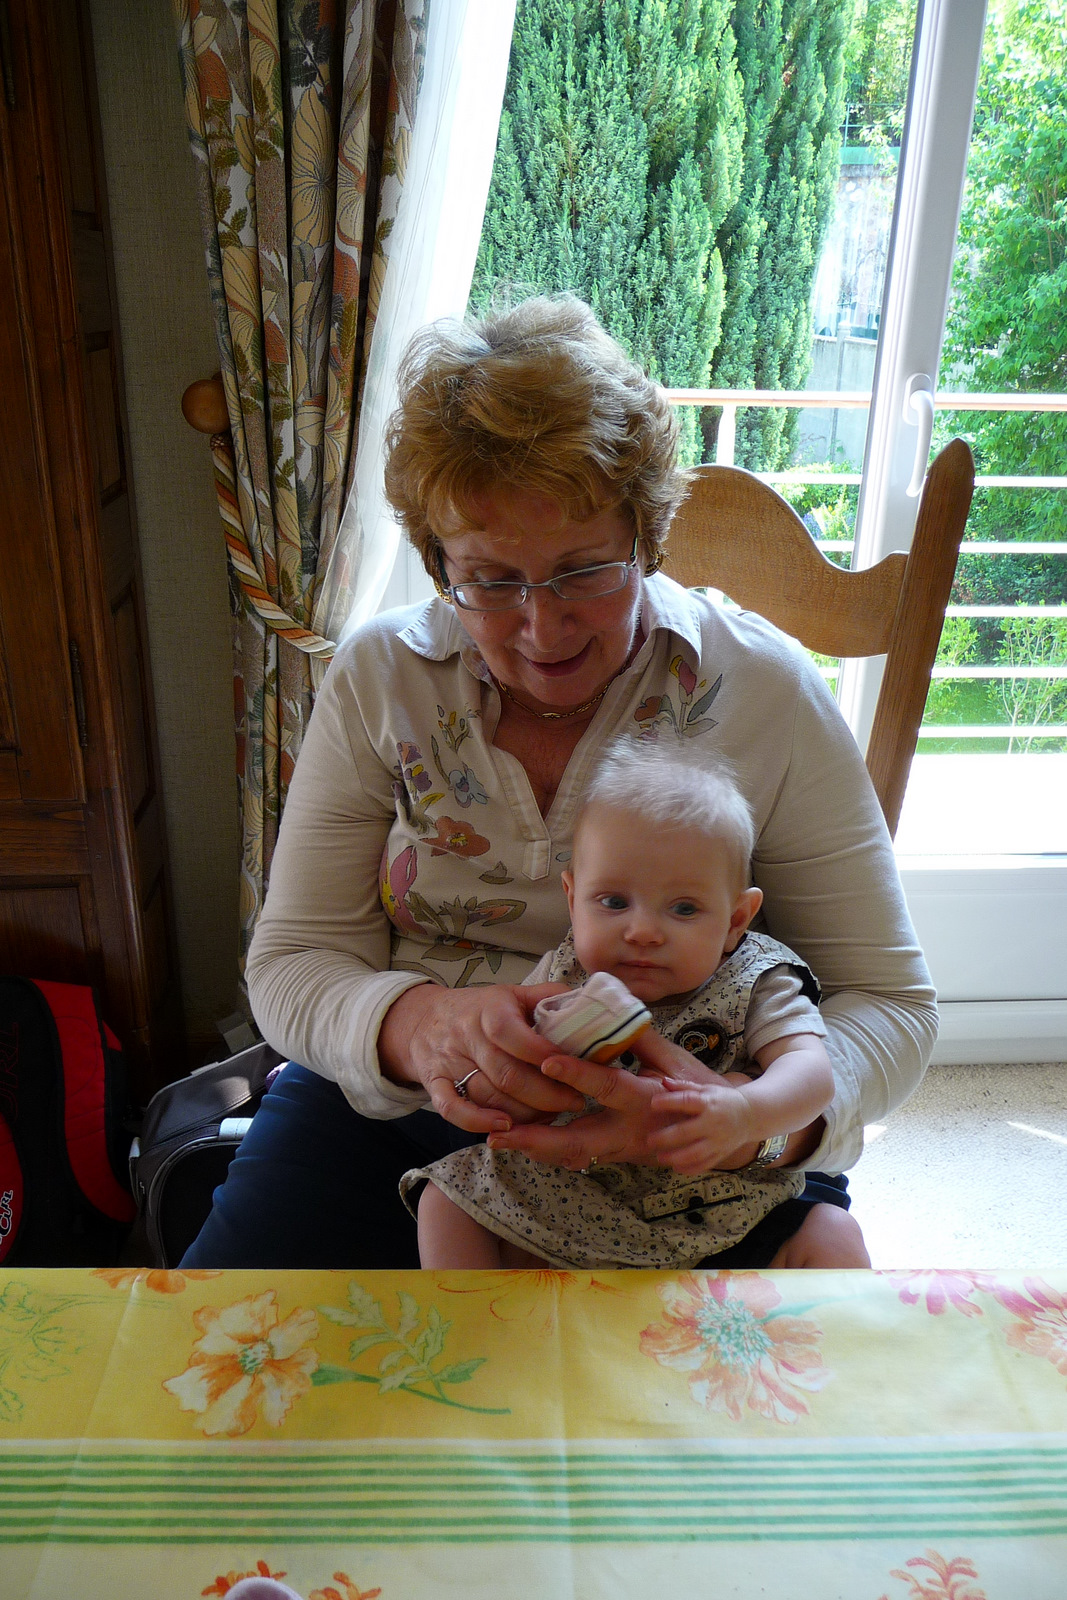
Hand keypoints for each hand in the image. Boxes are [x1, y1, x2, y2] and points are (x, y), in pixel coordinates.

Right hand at [377, 982, 585, 1133]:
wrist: (424, 1020)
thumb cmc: (481, 1009)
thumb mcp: (514, 993)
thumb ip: (550, 998)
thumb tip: (591, 1006)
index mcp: (490, 1011)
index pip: (517, 1037)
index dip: (547, 1057)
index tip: (578, 1070)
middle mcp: (467, 1037)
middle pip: (508, 1075)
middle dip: (547, 1094)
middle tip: (575, 1101)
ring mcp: (449, 1063)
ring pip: (488, 1096)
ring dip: (524, 1114)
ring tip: (553, 1116)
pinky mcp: (435, 1085)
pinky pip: (452, 1109)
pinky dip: (478, 1122)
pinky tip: (505, 1128)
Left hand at [485, 1034, 762, 1170]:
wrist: (724, 1134)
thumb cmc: (701, 1090)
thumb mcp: (677, 1060)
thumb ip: (640, 1038)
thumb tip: (613, 1006)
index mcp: (648, 1100)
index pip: (608, 1084)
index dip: (577, 1073)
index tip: (546, 1060)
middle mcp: (633, 1131)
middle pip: (580, 1141)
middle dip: (538, 1139)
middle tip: (500, 1133)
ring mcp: (626, 1152)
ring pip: (576, 1157)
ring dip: (537, 1150)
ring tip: (498, 1140)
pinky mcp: (621, 1160)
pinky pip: (582, 1160)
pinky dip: (552, 1154)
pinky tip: (523, 1145)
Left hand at [646, 1076, 758, 1174]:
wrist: (750, 1115)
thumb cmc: (722, 1100)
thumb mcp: (707, 1089)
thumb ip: (684, 1087)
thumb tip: (663, 1082)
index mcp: (709, 1103)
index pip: (687, 1101)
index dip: (669, 1102)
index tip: (653, 1103)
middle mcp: (714, 1123)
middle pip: (687, 1132)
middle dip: (666, 1137)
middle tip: (649, 1140)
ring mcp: (718, 1140)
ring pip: (696, 1153)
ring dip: (676, 1157)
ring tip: (659, 1157)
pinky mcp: (722, 1153)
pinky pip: (705, 1164)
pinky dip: (690, 1168)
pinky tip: (675, 1167)